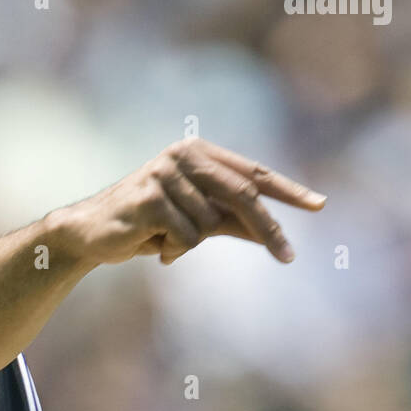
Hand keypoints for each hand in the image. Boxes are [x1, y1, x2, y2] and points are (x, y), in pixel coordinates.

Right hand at [55, 137, 325, 267]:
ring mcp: (166, 174)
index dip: (288, 190)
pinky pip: (187, 238)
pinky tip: (150, 244)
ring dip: (191, 245)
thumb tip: (273, 235)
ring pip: (210, 225)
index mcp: (199, 153)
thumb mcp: (194, 220)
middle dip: (267, 230)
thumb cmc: (146, 225)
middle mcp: (184, 156)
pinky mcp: (151, 198)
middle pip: (243, 195)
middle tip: (289, 257)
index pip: (253, 173)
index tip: (319, 205)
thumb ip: (231, 221)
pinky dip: (173, 250)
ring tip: (162, 241)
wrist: (90, 232)